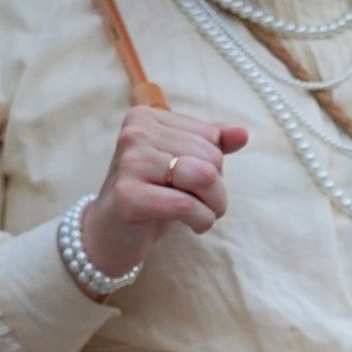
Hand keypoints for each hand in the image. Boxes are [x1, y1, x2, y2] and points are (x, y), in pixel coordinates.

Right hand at [77, 100, 247, 283]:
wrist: (109, 234)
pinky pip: (185, 205)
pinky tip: (195, 226)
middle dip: (218, 187)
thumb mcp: (181, 165)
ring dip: (215, 205)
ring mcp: (129, 163)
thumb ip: (210, 145)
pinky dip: (202, 220)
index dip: (215, 164)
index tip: (197, 183)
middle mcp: (135, 133)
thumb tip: (242, 134)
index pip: (210, 135)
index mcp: (146, 117)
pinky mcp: (128, 196)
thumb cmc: (149, 196)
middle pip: (210, 156)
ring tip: (204, 216)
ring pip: (203, 177)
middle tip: (204, 204)